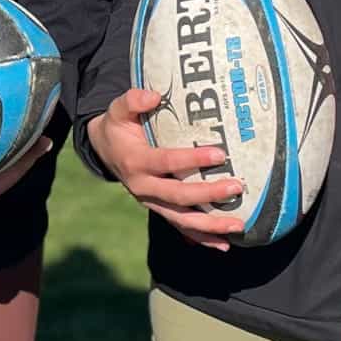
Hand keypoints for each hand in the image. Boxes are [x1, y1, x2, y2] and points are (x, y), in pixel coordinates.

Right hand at [84, 89, 243, 251]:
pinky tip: (224, 245)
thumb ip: (132, 100)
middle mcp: (143, 187)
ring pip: (181, 219)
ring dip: (210, 225)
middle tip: (236, 187)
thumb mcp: (116, 110)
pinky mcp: (159, 209)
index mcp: (135, 162)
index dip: (192, 160)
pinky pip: (180, 227)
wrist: (104, 150)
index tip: (219, 154)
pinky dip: (201, 238)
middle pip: (179, 196)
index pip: (167, 162)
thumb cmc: (118, 127)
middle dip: (209, 194)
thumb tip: (153, 96)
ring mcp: (152, 202)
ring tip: (237, 225)